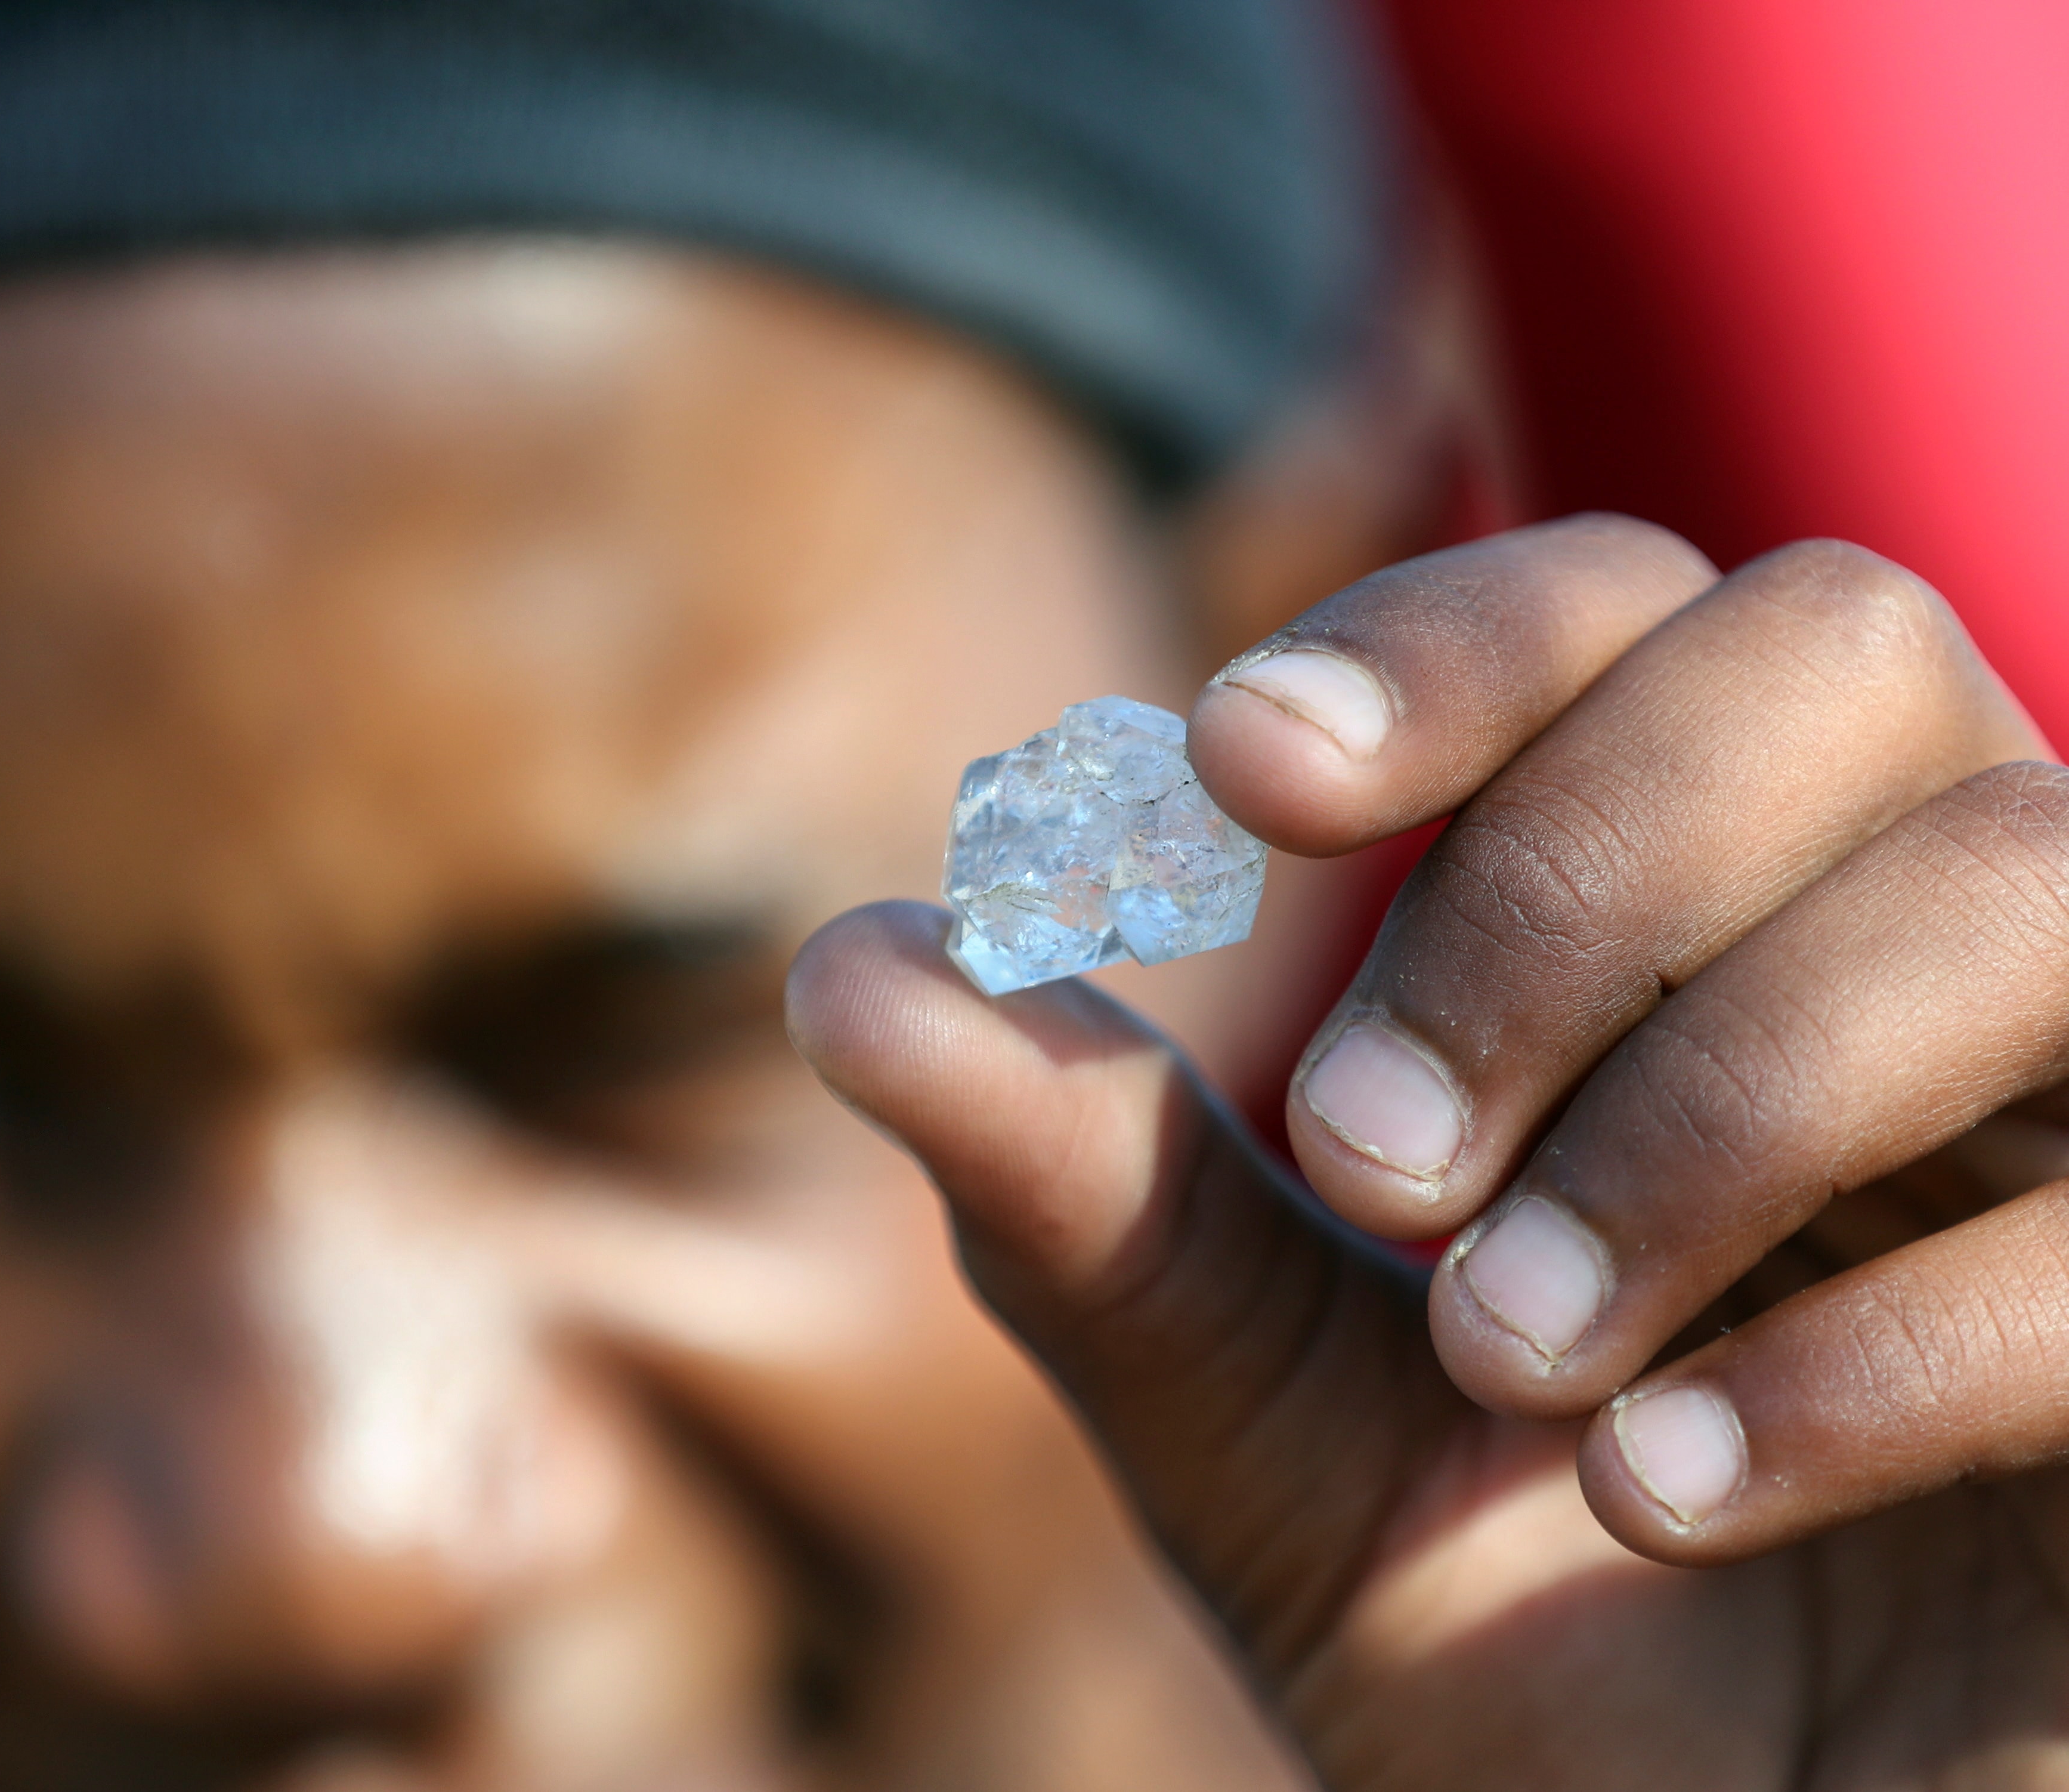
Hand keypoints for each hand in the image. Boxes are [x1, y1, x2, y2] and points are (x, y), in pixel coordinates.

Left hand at [789, 517, 2068, 1786]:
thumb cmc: (1505, 1640)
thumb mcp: (1248, 1405)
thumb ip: (1082, 1188)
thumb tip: (848, 967)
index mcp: (1720, 914)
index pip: (1625, 605)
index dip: (1447, 640)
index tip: (1234, 769)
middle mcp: (1941, 947)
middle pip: (1830, 646)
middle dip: (1565, 883)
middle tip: (1367, 1158)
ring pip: (2017, 881)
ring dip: (1710, 1110)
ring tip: (1507, 1352)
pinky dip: (1872, 1348)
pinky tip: (1667, 1492)